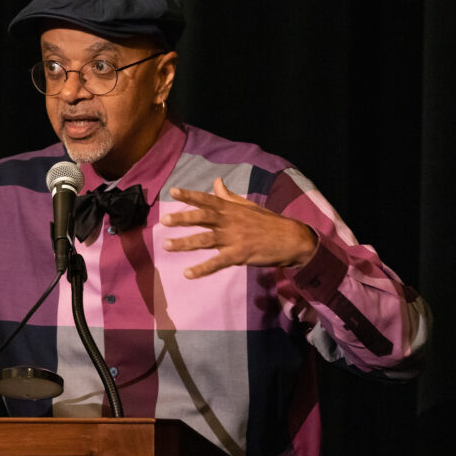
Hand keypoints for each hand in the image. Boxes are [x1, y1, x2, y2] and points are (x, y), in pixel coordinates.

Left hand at [160, 178, 315, 278]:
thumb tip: (217, 181)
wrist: (291, 239)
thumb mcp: (247, 206)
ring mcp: (234, 238)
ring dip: (185, 243)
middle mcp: (229, 221)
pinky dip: (202, 269)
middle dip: (183, 218)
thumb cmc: (267, 222)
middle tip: (164, 220)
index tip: (173, 191)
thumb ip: (229, 196)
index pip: (207, 199)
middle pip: (202, 217)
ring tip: (166, 246)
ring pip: (205, 239)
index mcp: (230, 209)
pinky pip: (218, 262)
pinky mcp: (240, 255)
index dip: (190, 195)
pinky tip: (188, 273)